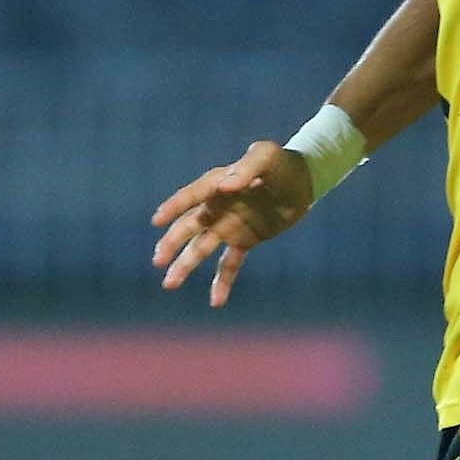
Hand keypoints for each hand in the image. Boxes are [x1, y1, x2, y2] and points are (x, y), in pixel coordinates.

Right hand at [150, 140, 316, 307]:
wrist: (302, 182)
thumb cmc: (282, 164)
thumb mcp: (266, 157)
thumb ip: (246, 168)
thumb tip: (225, 185)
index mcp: (217, 184)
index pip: (191, 197)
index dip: (174, 208)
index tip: (157, 221)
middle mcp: (216, 207)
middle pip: (189, 227)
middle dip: (172, 244)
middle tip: (158, 261)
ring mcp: (228, 225)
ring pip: (201, 248)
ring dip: (186, 265)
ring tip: (169, 284)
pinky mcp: (244, 240)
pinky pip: (229, 264)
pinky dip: (222, 281)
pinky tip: (215, 301)